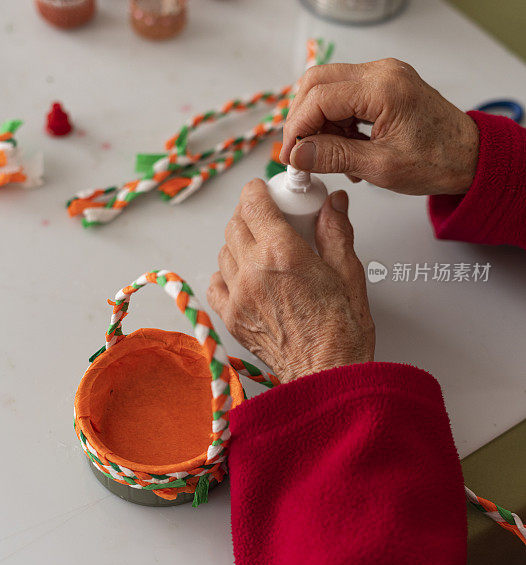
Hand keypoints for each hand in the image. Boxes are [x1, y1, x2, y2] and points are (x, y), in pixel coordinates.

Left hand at [207, 179, 374, 384]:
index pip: (253, 203)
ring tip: (262, 246)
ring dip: (239, 241)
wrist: (328, 375)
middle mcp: (253, 273)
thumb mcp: (348, 272)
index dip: (258, 190)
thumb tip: (333, 204)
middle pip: (235, 224)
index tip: (267, 189)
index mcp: (282, 255)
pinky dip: (227, 273)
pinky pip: (216, 283)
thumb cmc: (342, 332)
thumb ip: (335, 231)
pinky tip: (247, 275)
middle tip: (270, 216)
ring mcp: (238, 297)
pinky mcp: (231, 318)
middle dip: (250, 213)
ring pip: (224, 251)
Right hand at [281, 59, 479, 195]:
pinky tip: (344, 146)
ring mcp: (384, 75)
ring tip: (330, 154)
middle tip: (300, 151)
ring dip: (319, 120)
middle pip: (317, 81)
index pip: (319, 96)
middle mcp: (382, 72)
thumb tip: (298, 154)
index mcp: (384, 88)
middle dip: (302, 118)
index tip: (290, 154)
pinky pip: (345, 94)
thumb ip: (334, 157)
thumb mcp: (380, 166)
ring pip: (328, 86)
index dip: (297, 126)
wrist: (471, 157)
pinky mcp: (384, 84)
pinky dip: (335, 119)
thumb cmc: (438, 161)